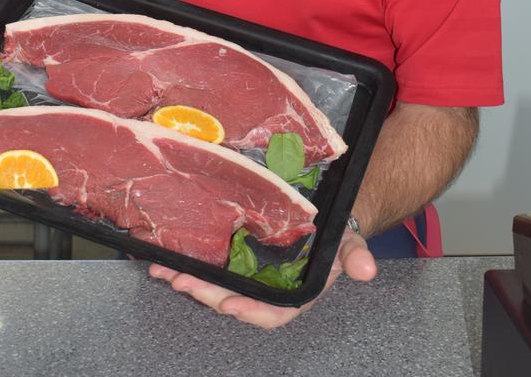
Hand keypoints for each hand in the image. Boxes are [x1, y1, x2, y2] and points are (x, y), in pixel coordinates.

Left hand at [148, 229, 375, 329]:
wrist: (327, 217)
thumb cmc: (337, 236)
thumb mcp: (350, 245)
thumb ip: (356, 257)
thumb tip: (366, 270)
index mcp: (294, 294)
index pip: (271, 312)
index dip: (250, 311)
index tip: (231, 305)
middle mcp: (267, 289)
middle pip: (234, 299)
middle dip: (207, 293)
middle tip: (182, 281)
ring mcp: (249, 273)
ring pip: (217, 283)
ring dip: (190, 279)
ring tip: (165, 271)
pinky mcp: (236, 255)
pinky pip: (211, 263)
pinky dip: (189, 261)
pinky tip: (167, 257)